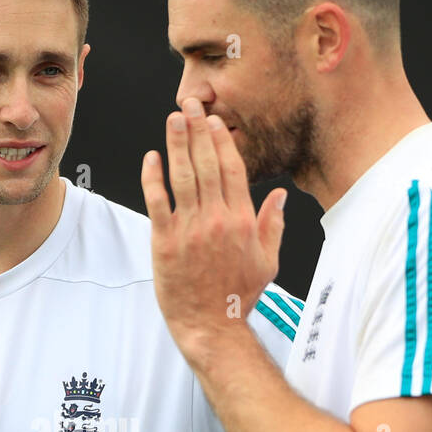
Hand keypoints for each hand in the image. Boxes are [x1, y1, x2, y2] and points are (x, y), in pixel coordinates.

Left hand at [141, 96, 285, 354]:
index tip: (214, 122)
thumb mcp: (268, 261)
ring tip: (172, 120)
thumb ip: (273, 225)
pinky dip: (153, 177)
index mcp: (243, 221)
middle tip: (189, 106)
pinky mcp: (165, 242)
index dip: (221, 141)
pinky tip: (151, 158)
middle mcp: (218, 219)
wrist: (212, 325)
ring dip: (177, 144)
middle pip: (207, 164)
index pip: (232, 169)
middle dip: (198, 131)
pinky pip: (158, 202)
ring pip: (183, 176)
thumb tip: (279, 197)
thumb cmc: (238, 295)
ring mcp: (190, 230)